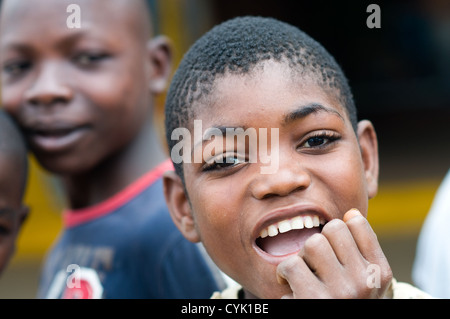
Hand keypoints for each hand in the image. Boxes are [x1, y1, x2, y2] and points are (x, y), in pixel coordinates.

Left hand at [276, 209, 392, 297]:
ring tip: (303, 274)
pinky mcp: (313, 301)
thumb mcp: (367, 282)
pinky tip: (290, 286)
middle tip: (316, 262)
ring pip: (311, 244)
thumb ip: (362, 249)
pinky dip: (284, 275)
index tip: (335, 248)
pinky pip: (290, 265)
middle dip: (320, 241)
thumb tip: (350, 213)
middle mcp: (364, 282)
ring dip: (301, 257)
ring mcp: (340, 292)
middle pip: (332, 229)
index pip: (356, 223)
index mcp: (379, 272)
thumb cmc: (349, 303)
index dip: (340, 230)